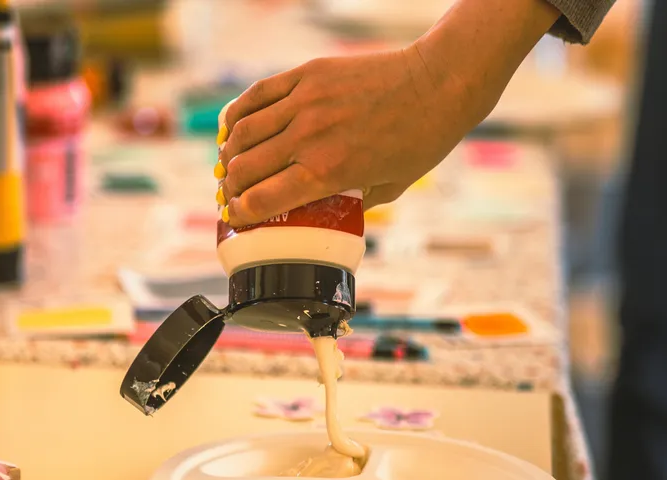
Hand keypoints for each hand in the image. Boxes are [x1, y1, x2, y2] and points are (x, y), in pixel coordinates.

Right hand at [215, 0, 559, 227]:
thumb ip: (350, 201)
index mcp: (327, 172)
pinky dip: (238, 114)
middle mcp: (308, 138)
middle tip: (231, 193)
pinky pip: (257, 95)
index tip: (235, 218)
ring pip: (242, 133)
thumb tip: (323, 210)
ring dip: (228, 153)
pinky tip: (235, 126)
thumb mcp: (388, 188)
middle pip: (243, 169)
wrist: (438, 84)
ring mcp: (304, 102)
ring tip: (230, 163)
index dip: (239, 214)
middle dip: (229, 188)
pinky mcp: (307, 75)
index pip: (260, 200)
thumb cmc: (420, 141)